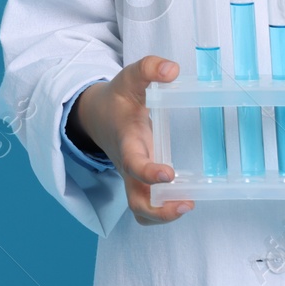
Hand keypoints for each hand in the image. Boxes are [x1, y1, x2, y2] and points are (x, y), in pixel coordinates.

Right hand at [70, 55, 193, 224]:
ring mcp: (133, 179)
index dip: (149, 173)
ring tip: (187, 205)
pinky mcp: (139, 183)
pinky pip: (147, 206)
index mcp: (126, 143)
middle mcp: (128, 167)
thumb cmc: (118, 99)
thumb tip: (172, 70)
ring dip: (162, 216)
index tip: (170, 174)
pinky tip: (184, 199)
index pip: (133, 164)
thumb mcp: (130, 78)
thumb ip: (149, 69)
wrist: (98, 116)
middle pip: (136, 204)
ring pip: (141, 211)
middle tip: (185, 203)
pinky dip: (162, 211)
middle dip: (159, 211)